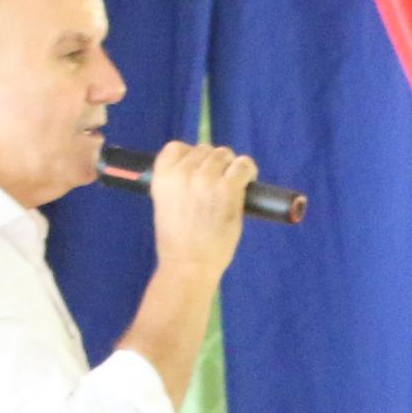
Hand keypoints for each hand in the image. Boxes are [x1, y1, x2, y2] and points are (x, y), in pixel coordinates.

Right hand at [146, 142, 257, 283]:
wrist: (188, 264)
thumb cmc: (178, 242)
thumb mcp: (165, 204)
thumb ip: (178, 185)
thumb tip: (201, 170)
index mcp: (162, 176)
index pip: (176, 147)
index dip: (191, 155)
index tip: (201, 168)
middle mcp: (182, 173)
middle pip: (204, 149)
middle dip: (215, 163)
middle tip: (223, 181)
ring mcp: (205, 179)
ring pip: (224, 155)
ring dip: (231, 166)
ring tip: (236, 182)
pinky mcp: (227, 188)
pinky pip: (243, 166)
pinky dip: (248, 170)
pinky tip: (249, 179)